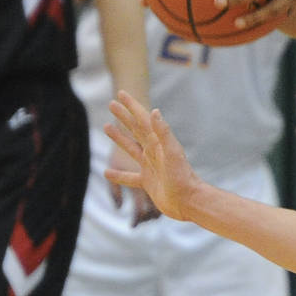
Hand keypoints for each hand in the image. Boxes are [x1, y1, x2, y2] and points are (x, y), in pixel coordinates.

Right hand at [103, 92, 204, 220]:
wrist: (189, 202)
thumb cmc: (182, 178)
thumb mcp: (172, 153)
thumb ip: (163, 133)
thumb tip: (154, 111)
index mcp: (159, 143)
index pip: (143, 120)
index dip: (132, 106)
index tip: (121, 93)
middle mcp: (154, 152)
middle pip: (136, 129)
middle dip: (124, 116)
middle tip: (111, 103)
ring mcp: (151, 166)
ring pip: (131, 148)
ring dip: (119, 138)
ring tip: (106, 127)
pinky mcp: (149, 182)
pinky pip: (129, 177)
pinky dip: (118, 174)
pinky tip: (106, 173)